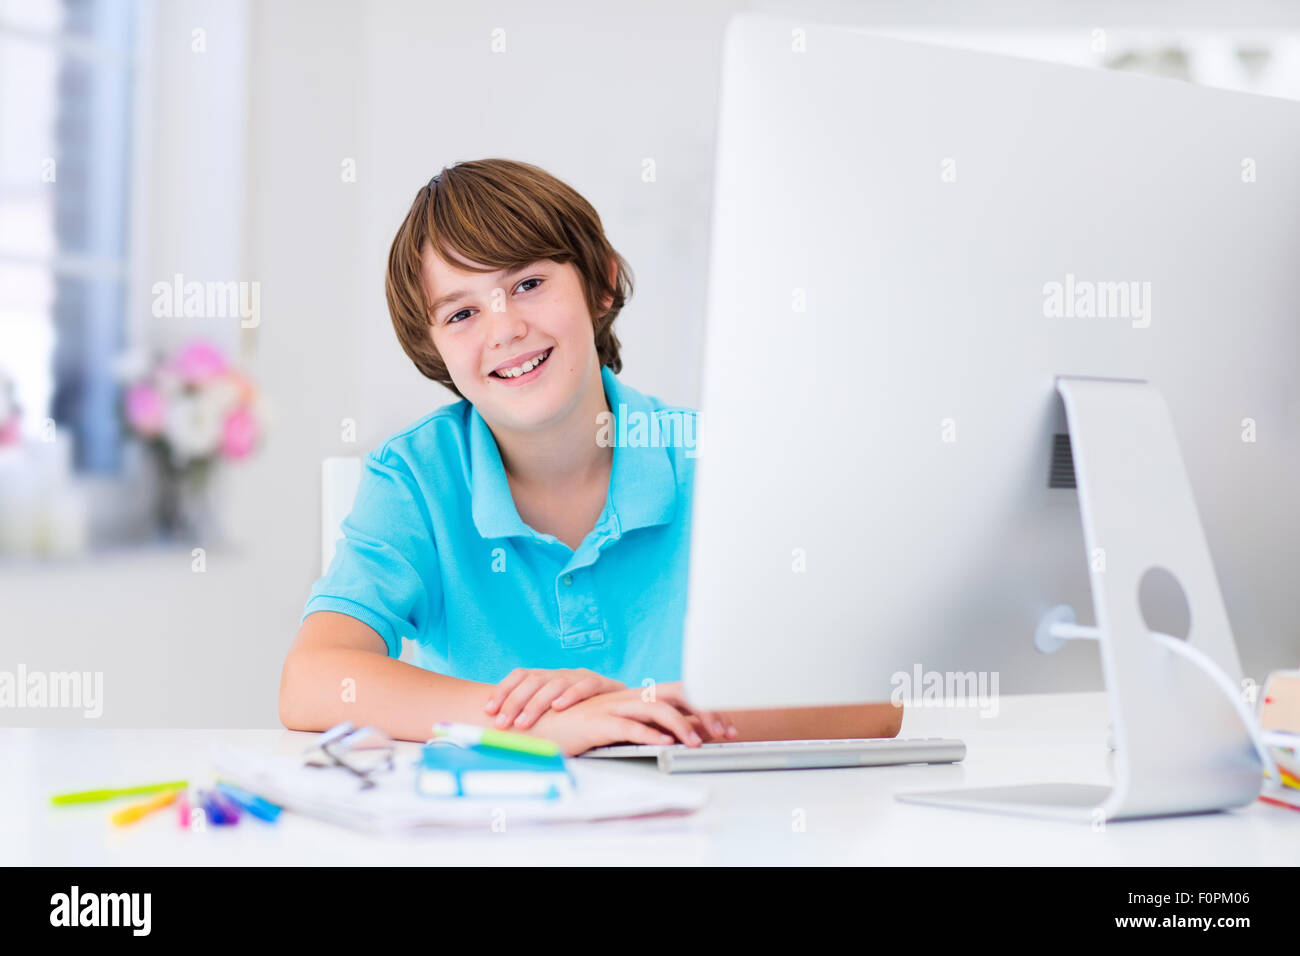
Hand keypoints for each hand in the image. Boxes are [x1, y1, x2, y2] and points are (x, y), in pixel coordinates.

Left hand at [485, 668, 625, 730]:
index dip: (503, 690)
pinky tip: (559, 708)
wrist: (626, 707)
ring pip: (555, 682)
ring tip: (523, 722)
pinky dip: (571, 695)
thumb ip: (533, 717)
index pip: (520, 675)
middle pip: (533, 680)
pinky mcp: (603, 683)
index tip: (488, 710)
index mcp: (547, 677)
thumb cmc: (582, 716)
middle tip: (502, 723)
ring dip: (537, 703)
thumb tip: (499, 730)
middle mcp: (562, 673)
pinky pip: (586, 685)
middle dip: (514, 701)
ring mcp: (582, 677)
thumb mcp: (554, 714)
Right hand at [527, 686, 732, 756]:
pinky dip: (651, 735)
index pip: (680, 694)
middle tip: (725, 731)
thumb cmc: (575, 726)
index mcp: (635, 696)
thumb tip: (672, 737)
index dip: (705, 708)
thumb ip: (642, 726)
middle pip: (677, 694)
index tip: (727, 726)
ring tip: (698, 743)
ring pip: (657, 709)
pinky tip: (665, 745)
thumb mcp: (615, 723)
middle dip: (705, 710)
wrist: (538, 722)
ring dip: (682, 726)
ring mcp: (614, 707)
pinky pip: (630, 726)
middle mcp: (629, 696)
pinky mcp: (599, 722)